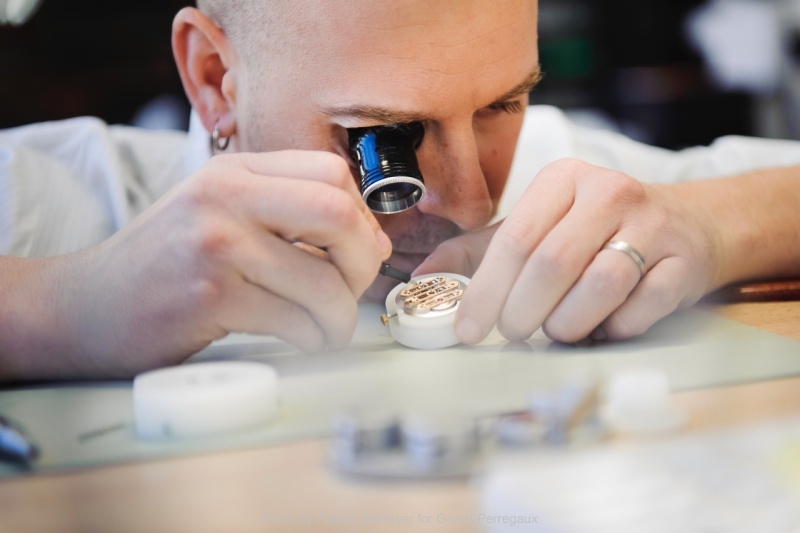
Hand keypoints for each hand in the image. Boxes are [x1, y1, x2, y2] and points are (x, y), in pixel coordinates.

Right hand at [19, 151, 390, 377]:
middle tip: (352, 291)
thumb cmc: (163, 264)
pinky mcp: (209, 296)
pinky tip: (305, 342)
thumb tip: (374, 242)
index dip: (362, 218)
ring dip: (342, 318)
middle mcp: (226, 196)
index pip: (333, 173)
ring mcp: (215, 243)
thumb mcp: (219, 215)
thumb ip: (288, 215)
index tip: (354, 252)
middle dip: (364, 263)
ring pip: (324, 281)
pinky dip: (314, 340)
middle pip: (339, 214)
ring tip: (328, 330)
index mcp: (234, 170)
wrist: (83, 307)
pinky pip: (296, 321)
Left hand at [415, 158, 719, 343]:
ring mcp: (653, 225)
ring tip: (555, 331)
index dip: (485, 290)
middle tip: (512, 332)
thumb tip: (422, 279)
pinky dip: (612, 328)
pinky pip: (640, 307)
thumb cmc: (595, 230)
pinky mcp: (683, 261)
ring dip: (566, 323)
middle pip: (552, 263)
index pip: (514, 239)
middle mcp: (609, 192)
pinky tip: (601, 327)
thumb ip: (477, 251)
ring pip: (598, 285)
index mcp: (563, 179)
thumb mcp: (537, 227)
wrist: (685, 225)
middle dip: (522, 311)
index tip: (468, 329)